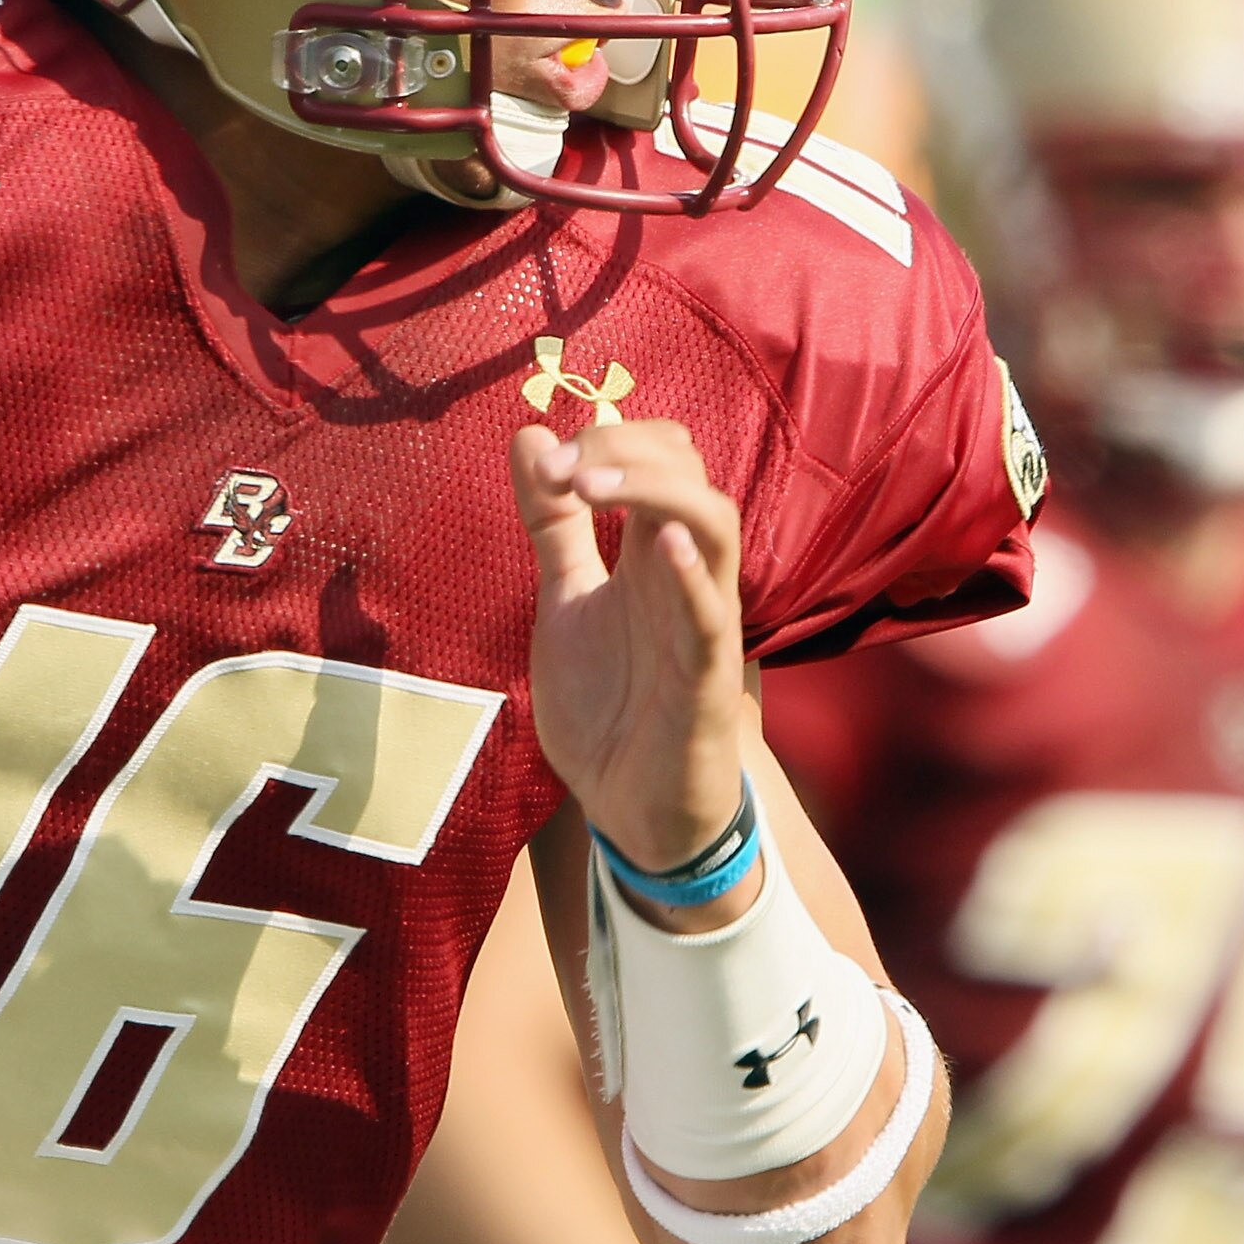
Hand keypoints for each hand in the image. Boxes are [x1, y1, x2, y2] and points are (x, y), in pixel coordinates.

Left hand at [514, 420, 750, 872]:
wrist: (628, 807)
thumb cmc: (609, 702)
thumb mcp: (565, 600)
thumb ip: (553, 525)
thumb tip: (530, 436)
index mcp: (652, 553)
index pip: (663, 456)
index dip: (612, 436)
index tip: (548, 458)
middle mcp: (684, 576)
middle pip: (691, 475)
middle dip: (627, 450)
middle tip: (562, 469)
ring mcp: (701, 622)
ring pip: (714, 528)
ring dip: (658, 491)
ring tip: (596, 483)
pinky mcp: (705, 681)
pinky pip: (714, 619)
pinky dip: (693, 578)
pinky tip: (664, 545)